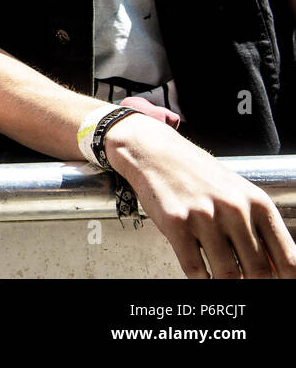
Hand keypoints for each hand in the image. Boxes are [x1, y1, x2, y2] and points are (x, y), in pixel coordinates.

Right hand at [106, 116, 295, 278]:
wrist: (155, 153)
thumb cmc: (197, 174)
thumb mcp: (238, 194)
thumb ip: (257, 228)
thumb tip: (273, 268)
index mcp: (257, 203)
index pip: (287, 257)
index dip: (286, 279)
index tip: (278, 284)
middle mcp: (234, 209)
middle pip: (258, 270)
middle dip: (252, 282)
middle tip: (243, 280)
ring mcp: (204, 217)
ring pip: (228, 274)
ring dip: (225, 282)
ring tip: (220, 278)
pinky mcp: (177, 224)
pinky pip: (195, 268)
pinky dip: (200, 278)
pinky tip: (200, 272)